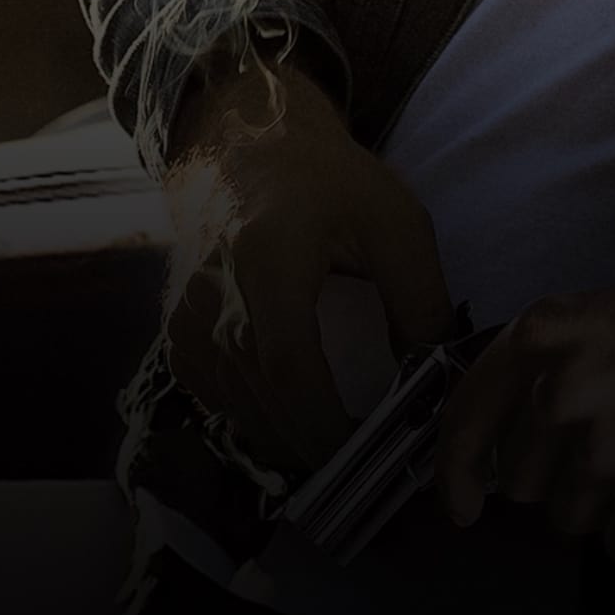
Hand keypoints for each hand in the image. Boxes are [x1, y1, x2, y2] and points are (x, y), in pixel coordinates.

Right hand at [161, 55, 456, 477]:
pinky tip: (303, 416)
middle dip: (320, 446)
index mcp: (267, 262)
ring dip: (294, 440)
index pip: (288, 366)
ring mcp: (185, 325)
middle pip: (263, 403)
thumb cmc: (328, 183)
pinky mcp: (178, 341)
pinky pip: (222, 403)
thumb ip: (419, 298)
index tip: (369, 455)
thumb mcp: (395, 221)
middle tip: (375, 465)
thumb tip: (436, 378)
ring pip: (242, 413)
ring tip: (349, 445)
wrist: (245, 149)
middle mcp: (212, 300)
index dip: (325, 425)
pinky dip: (263, 421)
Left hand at [434, 262, 614, 564]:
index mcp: (544, 337)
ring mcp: (605, 451)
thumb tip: (500, 450)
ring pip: (569, 521)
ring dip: (609, 503)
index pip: (465, 419)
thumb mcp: (607, 318)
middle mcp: (562, 393)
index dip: (456, 473)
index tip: (464, 508)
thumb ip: (549, 369)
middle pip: (520, 483)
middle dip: (561, 477)